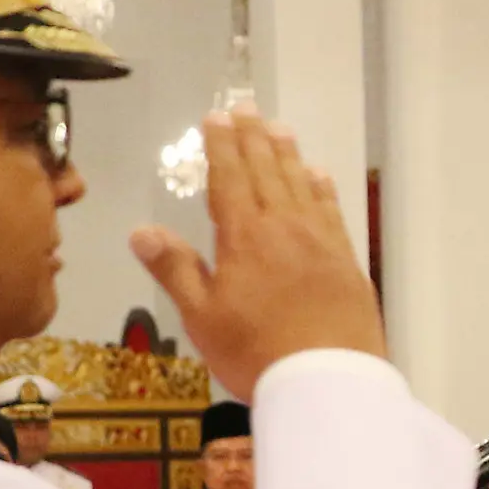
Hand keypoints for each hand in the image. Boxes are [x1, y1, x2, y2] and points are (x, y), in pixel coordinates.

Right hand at [130, 104, 386, 397]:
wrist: (328, 381)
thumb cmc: (256, 353)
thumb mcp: (202, 317)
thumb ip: (175, 269)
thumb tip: (141, 231)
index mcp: (245, 236)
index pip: (229, 178)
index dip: (221, 146)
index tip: (216, 118)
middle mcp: (285, 228)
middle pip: (267, 172)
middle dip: (253, 138)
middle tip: (247, 108)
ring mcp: (322, 242)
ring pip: (301, 185)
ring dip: (288, 155)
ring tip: (279, 129)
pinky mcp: (347, 262)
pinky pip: (332, 211)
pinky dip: (321, 189)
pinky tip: (318, 177)